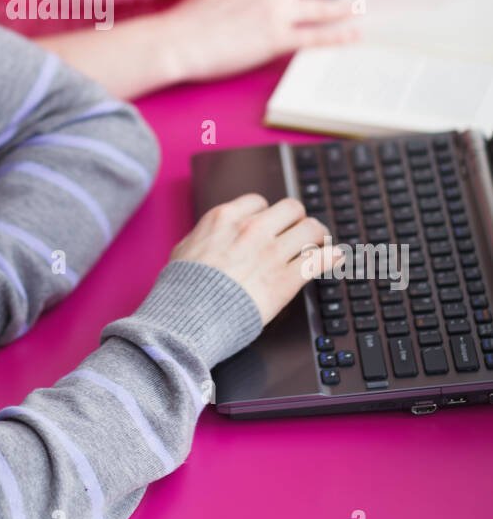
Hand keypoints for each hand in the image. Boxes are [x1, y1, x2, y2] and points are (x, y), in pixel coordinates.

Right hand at [168, 192, 342, 327]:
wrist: (187, 316)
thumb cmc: (181, 288)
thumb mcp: (185, 248)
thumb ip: (206, 235)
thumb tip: (214, 235)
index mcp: (225, 219)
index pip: (259, 202)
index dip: (266, 214)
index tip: (270, 225)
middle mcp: (252, 230)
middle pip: (291, 208)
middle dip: (296, 220)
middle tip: (299, 232)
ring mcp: (271, 254)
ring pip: (312, 228)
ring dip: (318, 235)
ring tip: (321, 243)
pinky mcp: (285, 281)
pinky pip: (320, 259)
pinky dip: (331, 257)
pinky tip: (335, 257)